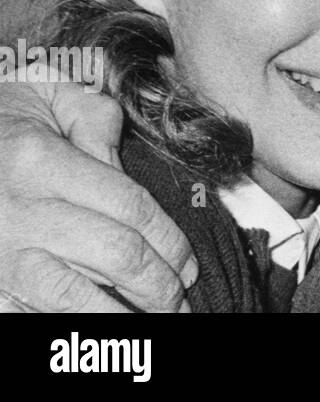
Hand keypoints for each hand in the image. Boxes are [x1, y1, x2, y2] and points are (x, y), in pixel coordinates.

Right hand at [0, 77, 196, 311]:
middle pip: (113, 255)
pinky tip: (98, 334)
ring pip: (70, 297)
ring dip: (120, 318)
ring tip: (151, 324)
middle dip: (156, 284)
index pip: (129, 207)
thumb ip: (97, 122)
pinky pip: (28, 313)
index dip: (169, 240)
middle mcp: (20, 212)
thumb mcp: (48, 96)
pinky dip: (67, 326)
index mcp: (40, 161)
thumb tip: (127, 169)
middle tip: (180, 299)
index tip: (189, 265)